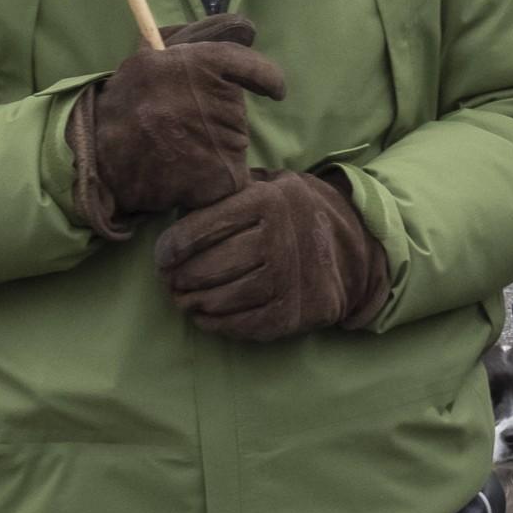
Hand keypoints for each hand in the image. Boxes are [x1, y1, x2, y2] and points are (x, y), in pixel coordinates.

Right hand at [70, 14, 287, 236]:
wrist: (93, 157)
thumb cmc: (130, 102)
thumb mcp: (152, 55)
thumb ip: (202, 36)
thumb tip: (249, 29)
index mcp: (189, 63)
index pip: (245, 63)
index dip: (266, 77)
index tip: (275, 90)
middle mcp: (203, 100)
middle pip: (238, 111)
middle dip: (220, 119)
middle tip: (180, 127)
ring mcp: (211, 142)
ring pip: (236, 146)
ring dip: (214, 149)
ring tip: (173, 149)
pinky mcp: (218, 178)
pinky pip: (232, 177)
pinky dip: (214, 178)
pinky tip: (181, 173)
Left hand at [153, 171, 388, 342]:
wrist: (349, 247)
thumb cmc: (288, 216)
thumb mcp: (266, 187)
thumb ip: (227, 193)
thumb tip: (177, 201)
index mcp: (267, 202)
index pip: (199, 229)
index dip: (170, 247)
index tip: (162, 257)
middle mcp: (280, 239)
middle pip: (204, 269)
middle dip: (177, 278)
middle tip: (170, 281)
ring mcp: (288, 279)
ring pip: (218, 300)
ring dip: (191, 303)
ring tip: (184, 298)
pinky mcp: (293, 313)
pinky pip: (239, 325)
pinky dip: (214, 323)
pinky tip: (205, 314)